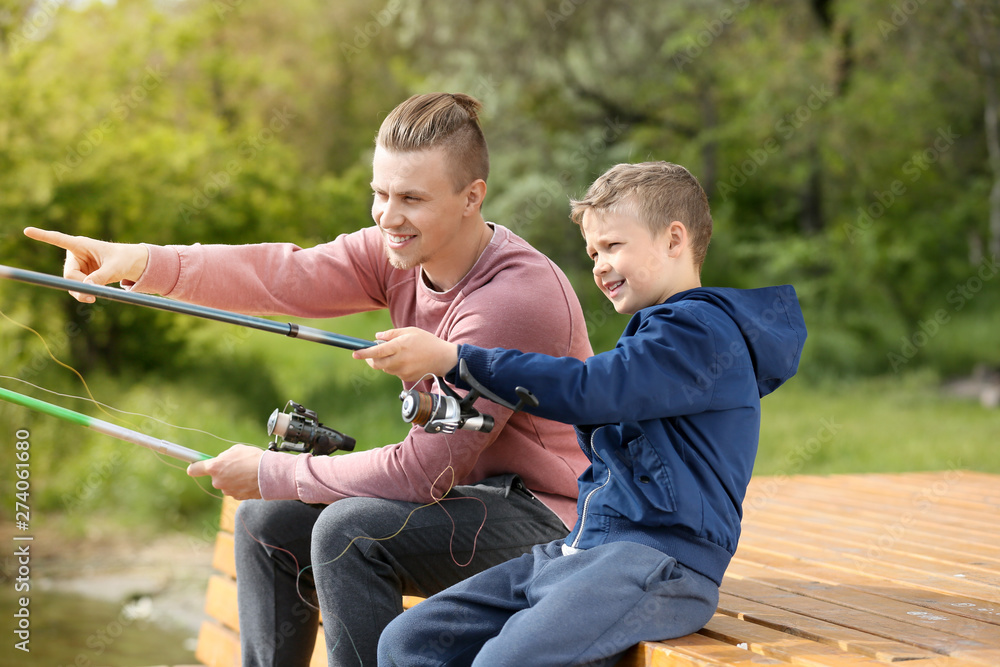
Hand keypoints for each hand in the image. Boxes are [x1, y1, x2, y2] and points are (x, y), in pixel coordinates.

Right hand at [23, 227, 148, 302]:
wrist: (129, 265)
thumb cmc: (123, 260)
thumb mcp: (116, 267)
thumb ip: (102, 276)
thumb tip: (87, 286)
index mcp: (81, 245)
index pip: (59, 240)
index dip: (43, 236)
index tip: (27, 231)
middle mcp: (75, 255)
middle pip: (68, 273)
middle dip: (77, 285)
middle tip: (91, 296)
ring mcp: (77, 266)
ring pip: (70, 283)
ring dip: (79, 292)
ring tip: (93, 298)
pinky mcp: (80, 276)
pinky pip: (76, 288)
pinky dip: (82, 294)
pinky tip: (92, 297)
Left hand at [187, 445, 263, 499]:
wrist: (270, 474)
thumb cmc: (254, 458)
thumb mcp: (236, 449)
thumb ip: (224, 456)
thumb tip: (222, 460)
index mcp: (215, 467)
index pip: (195, 469)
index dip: (194, 467)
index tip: (193, 466)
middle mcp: (218, 481)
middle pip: (215, 476)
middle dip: (224, 471)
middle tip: (237, 464)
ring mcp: (227, 491)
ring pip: (227, 483)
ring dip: (234, 478)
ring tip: (248, 471)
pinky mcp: (237, 497)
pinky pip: (236, 489)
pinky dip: (242, 485)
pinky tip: (251, 479)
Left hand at [352, 327, 458, 381]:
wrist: (443, 359)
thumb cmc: (427, 342)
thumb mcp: (410, 331)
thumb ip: (392, 334)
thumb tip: (377, 337)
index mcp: (400, 346)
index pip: (377, 351)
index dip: (364, 353)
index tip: (355, 353)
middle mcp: (400, 360)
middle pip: (377, 363)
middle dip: (370, 359)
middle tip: (371, 354)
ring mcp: (403, 371)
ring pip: (385, 368)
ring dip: (384, 362)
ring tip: (396, 354)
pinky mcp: (406, 378)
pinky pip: (394, 373)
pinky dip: (394, 366)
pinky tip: (405, 361)